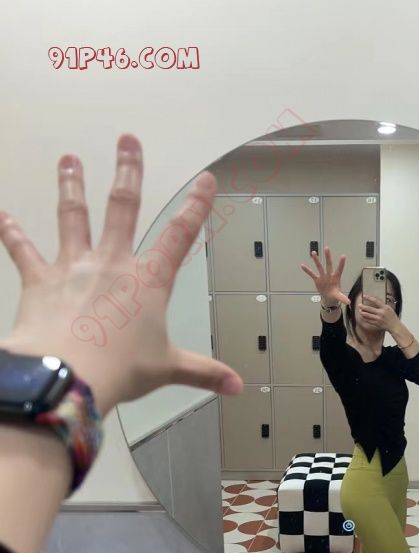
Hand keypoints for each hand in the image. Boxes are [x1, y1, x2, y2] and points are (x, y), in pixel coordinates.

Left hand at [0, 134, 242, 415]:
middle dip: (128, 172)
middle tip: (127, 141)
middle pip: (123, 208)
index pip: (180, 237)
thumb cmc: (119, 370)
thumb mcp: (168, 370)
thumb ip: (203, 372)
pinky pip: (23, 251)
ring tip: (69, 160)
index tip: (205, 181)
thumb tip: (236, 386)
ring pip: (73, 217)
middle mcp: (112, 264)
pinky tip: (2, 216)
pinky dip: (11, 233)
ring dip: (71, 186)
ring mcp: (73, 268)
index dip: (196, 207)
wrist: (69, 374)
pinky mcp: (39, 281)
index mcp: (148, 283)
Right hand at [300, 245, 349, 306]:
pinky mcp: (317, 279)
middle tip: (327, 248)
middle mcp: (329, 275)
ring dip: (316, 260)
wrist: (328, 297)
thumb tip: (348, 302)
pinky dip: (307, 270)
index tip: (343, 256)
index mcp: (336, 277)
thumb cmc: (335, 294)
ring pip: (319, 267)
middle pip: (329, 264)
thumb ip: (342, 298)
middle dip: (328, 257)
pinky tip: (302, 265)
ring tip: (313, 252)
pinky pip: (311, 274)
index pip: (339, 269)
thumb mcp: (338, 296)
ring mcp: (323, 276)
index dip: (341, 263)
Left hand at [356, 295, 399, 332]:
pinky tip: (363, 316)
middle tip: (359, 305)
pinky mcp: (376, 324)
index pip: (375, 301)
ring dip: (362, 313)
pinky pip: (368, 321)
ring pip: (367, 315)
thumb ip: (382, 305)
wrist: (394, 326)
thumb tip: (374, 301)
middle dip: (363, 306)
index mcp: (385, 308)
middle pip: (369, 309)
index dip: (369, 298)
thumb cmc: (392, 316)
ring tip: (359, 310)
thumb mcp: (389, 308)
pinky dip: (365, 318)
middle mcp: (381, 313)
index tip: (364, 296)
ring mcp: (378, 319)